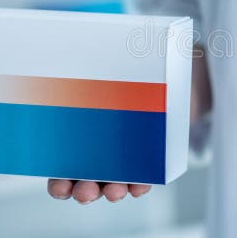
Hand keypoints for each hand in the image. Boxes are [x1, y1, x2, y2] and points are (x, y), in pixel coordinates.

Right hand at [48, 47, 211, 203]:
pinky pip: (143, 175)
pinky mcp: (151, 155)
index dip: (60, 180)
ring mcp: (125, 155)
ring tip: (114, 192)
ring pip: (112, 182)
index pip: (63, 165)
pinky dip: (140, 183)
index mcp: (81, 135)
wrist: (176, 73)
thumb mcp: (114, 65)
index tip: (60, 185)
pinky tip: (139, 185)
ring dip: (111, 191)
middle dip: (83, 189)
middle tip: (85, 191)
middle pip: (85, 179)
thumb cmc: (136, 67)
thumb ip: (96, 63)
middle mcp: (100, 150)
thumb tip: (74, 45)